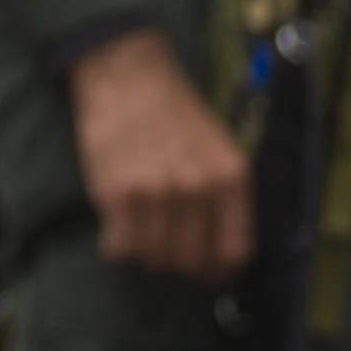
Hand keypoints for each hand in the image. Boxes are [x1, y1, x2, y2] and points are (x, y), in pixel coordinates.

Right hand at [69, 26, 255, 284]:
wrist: (127, 75)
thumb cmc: (175, 114)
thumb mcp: (220, 149)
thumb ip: (226, 198)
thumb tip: (221, 254)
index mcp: (231, 178)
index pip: (234, 252)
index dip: (220, 273)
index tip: (209, 274)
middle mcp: (197, 189)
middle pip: (191, 261)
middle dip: (180, 267)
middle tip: (168, 254)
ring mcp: (155, 193)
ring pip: (154, 259)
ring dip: (147, 256)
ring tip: (142, 234)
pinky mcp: (116, 193)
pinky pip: (119, 249)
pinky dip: (118, 247)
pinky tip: (119, 226)